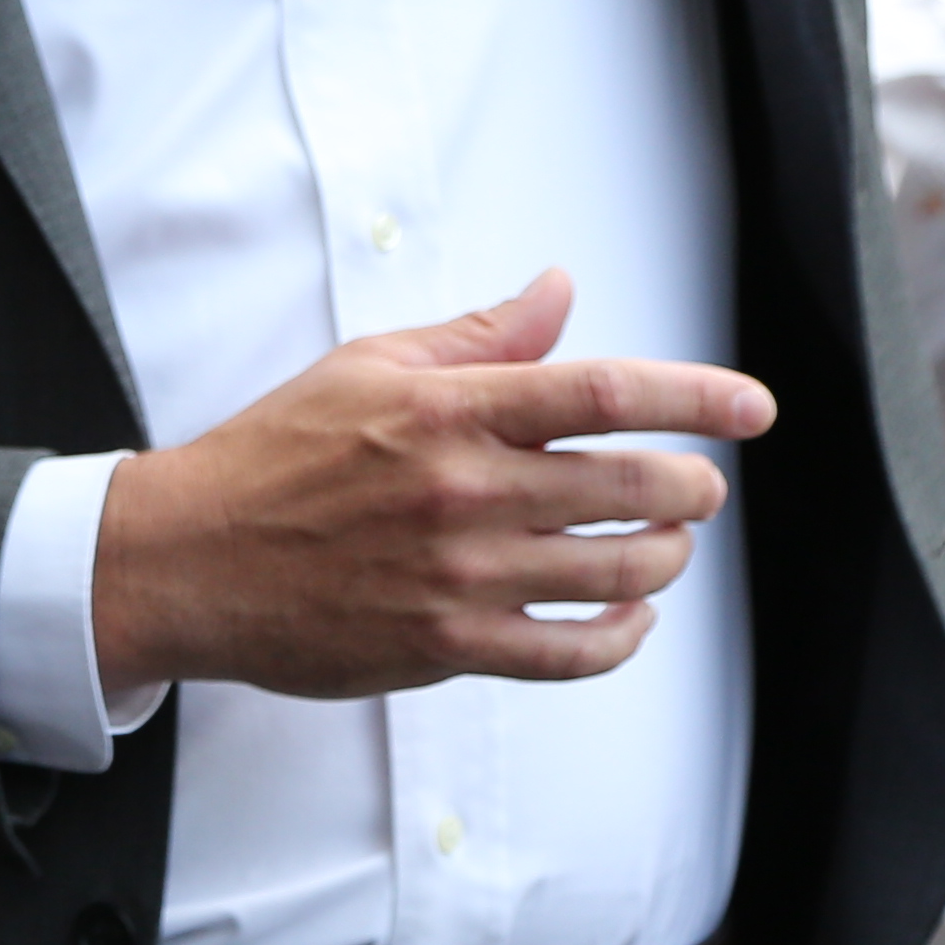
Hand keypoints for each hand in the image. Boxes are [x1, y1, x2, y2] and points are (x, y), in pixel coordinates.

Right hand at [87, 269, 772, 697]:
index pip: (601, 392)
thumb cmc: (274, 456)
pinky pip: (572, 652)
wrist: (192, 557)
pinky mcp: (448, 646)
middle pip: (630, 485)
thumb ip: (476, 337)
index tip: (752, 407)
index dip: (694, 397)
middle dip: (690, 486)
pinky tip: (628, 617)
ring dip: (666, 558)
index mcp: (446, 408)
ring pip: (615, 572)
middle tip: (700, 486)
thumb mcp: (367, 366)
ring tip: (668, 545)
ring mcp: (460, 574)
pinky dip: (621, 636)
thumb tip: (558, 292)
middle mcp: (463, 489)